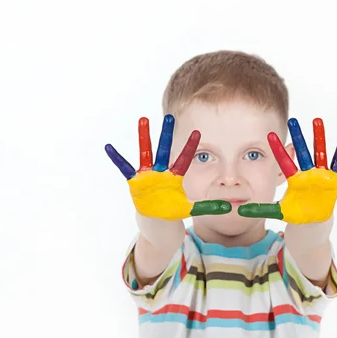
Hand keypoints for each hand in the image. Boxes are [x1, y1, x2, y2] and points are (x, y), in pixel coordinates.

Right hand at [105, 114, 231, 219]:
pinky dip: (117, 158)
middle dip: (167, 134)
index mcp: (175, 176)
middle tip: (170, 117)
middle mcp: (161, 171)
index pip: (184, 159)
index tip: (197, 132)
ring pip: (146, 152)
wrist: (156, 220)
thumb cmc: (172, 211)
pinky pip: (124, 167)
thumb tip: (227, 207)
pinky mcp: (135, 181)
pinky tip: (109, 147)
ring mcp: (147, 174)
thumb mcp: (190, 209)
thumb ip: (208, 207)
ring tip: (143, 119)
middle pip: (165, 150)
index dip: (189, 147)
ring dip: (144, 137)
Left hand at [238, 118, 336, 224]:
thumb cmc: (296, 213)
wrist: (313, 221)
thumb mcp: (278, 211)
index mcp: (294, 178)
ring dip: (318, 137)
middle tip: (292, 121)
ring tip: (317, 121)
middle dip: (297, 137)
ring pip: (319, 152)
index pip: (284, 161)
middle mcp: (306, 172)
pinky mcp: (333, 178)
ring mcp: (320, 173)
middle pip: (301, 152)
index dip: (278, 150)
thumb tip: (240, 210)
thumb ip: (261, 210)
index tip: (270, 136)